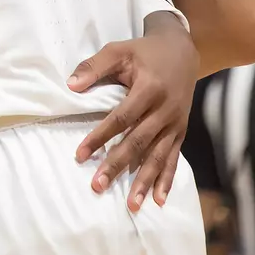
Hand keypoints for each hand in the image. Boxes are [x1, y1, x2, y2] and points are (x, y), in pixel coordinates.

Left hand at [69, 12, 197, 212]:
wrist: (183, 51)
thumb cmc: (145, 52)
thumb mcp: (118, 50)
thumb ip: (94, 66)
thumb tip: (70, 85)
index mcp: (149, 89)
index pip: (121, 118)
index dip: (100, 136)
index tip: (80, 154)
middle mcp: (165, 110)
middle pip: (138, 142)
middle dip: (118, 166)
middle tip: (98, 185)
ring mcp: (175, 123)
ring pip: (158, 156)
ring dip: (144, 181)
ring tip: (131, 204)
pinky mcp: (181, 131)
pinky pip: (173, 158)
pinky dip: (166, 179)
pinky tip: (159, 200)